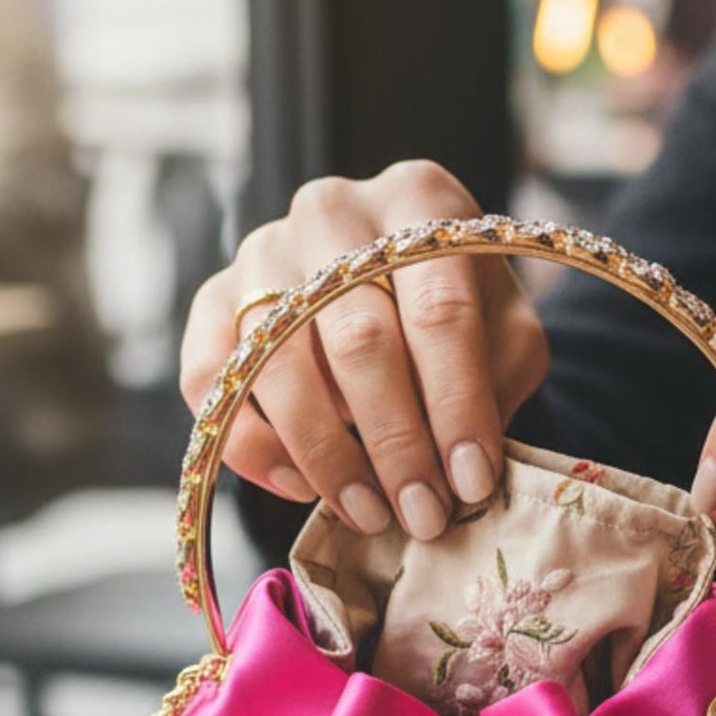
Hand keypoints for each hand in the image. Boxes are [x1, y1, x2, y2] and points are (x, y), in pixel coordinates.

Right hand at [180, 161, 548, 538]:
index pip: (441, 308)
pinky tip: (298, 486)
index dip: (457, 405)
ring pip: (281, 363)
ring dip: (328, 457)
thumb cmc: (449, 313)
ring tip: (368, 514)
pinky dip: (252, 445)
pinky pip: (212, 382)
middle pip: (359, 339)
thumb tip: (466, 466)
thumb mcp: (503, 329)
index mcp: (418, 200)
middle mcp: (332, 210)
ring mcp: (262, 250)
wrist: (380, 281)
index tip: (471, 482)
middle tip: (420, 514)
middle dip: (395, 443)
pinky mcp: (213, 300)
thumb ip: (499, 377)